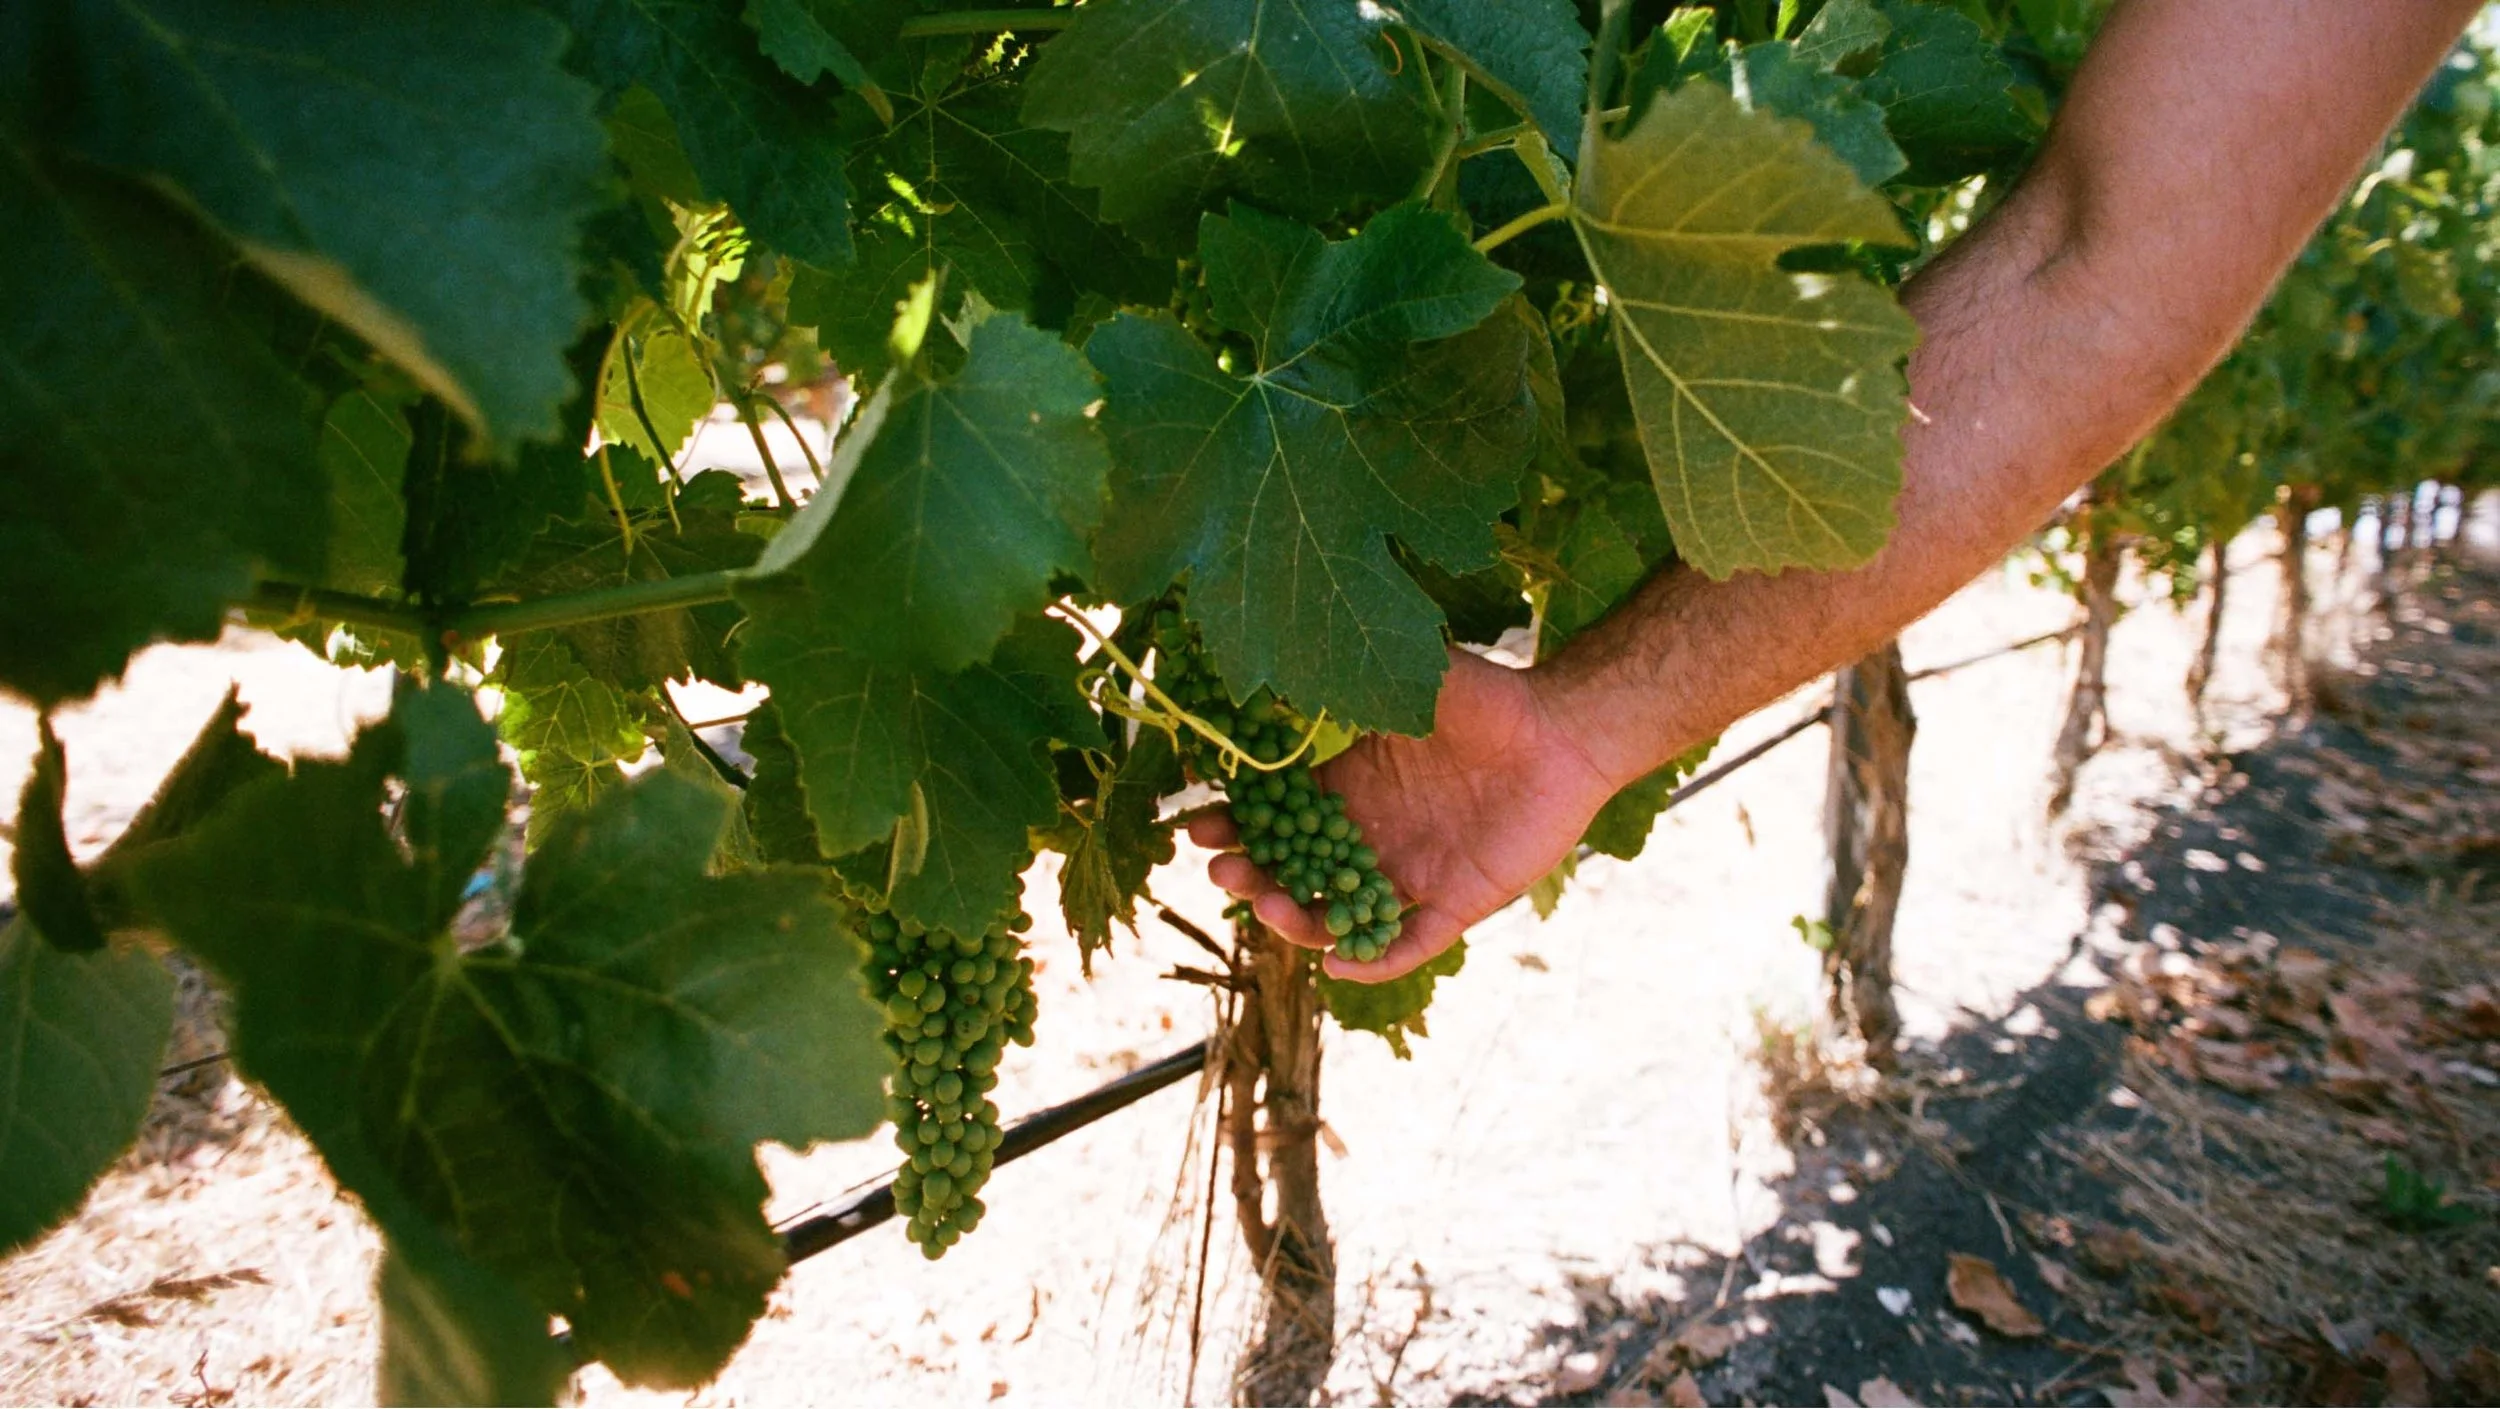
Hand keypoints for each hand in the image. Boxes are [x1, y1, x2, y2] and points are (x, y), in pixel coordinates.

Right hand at [1185, 650, 1620, 980]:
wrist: (1562, 731)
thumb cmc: (1485, 696)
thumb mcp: (1406, 677)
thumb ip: (1348, 681)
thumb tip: (1277, 670)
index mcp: (1348, 786)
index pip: (1276, 819)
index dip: (1235, 826)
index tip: (1197, 824)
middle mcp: (1370, 836)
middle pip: (1294, 874)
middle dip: (1251, 877)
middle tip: (1223, 870)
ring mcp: (1409, 874)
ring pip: (1338, 917)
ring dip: (1297, 922)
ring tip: (1272, 905)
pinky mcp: (1454, 903)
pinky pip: (1405, 946)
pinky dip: (1372, 961)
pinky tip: (1339, 961)